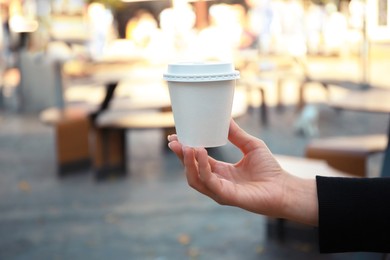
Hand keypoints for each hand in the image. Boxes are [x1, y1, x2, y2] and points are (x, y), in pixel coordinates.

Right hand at [168, 119, 317, 225]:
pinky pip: (208, 181)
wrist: (284, 187)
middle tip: (173, 140)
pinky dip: (202, 166)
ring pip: (194, 178)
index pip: (197, 161)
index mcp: (221, 172)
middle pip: (191, 170)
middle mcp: (217, 182)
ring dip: (187, 162)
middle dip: (181, 155)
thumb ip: (236, 134)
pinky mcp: (225, 195)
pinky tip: (201, 152)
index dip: (186, 149)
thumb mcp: (250, 145)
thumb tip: (225, 117)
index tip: (176, 136)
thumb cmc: (270, 169)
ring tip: (186, 145)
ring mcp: (219, 190)